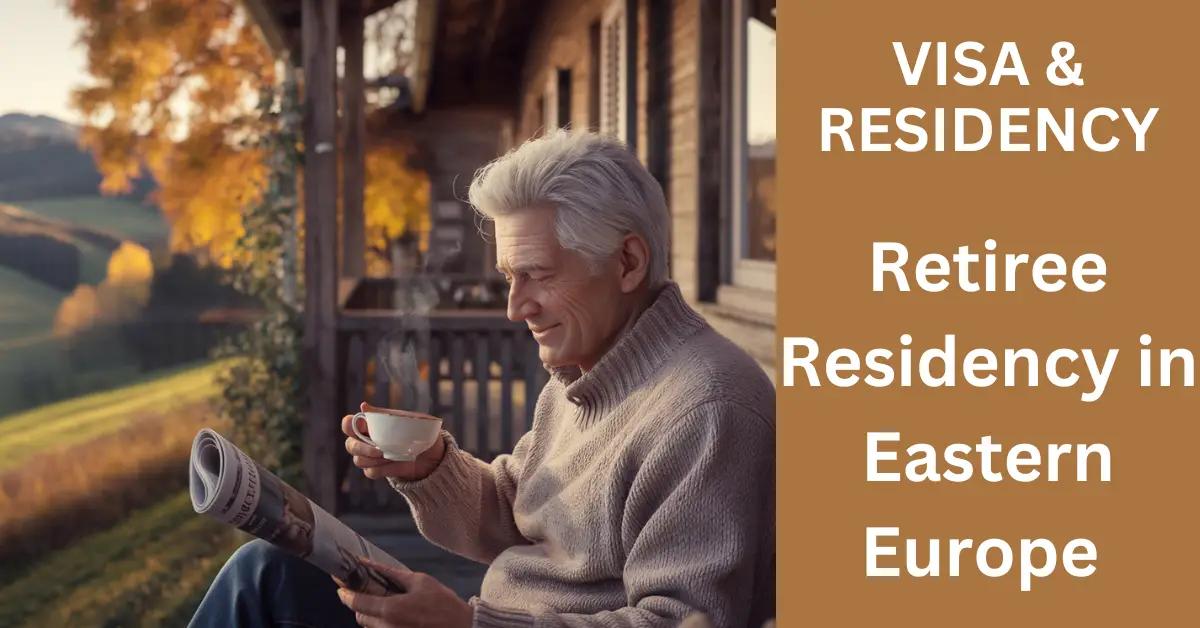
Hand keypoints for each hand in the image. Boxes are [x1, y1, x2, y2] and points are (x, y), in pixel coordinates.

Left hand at [336, 559, 472, 627]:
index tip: (341, 586)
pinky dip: (384, 622)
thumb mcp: (420, 581)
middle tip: (367, 592)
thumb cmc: (444, 604)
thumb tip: (369, 563)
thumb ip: (391, 573)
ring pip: (371, 626)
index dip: (345, 594)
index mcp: (390, 610)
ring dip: (372, 615)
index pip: (356, 603)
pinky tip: (399, 614)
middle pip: (360, 618)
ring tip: (387, 602)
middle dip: (360, 605)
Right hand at [343, 402, 446, 481]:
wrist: (433, 453)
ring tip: (391, 456)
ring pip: (358, 461)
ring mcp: (371, 457)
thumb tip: (363, 406)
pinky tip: (397, 464)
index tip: (362, 427)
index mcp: (370, 424)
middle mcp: (366, 441)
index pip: (348, 424)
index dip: (350, 426)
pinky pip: (370, 472)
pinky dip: (383, 469)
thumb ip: (384, 415)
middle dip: (362, 449)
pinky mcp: (379, 470)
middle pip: (349, 445)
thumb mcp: (406, 419)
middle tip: (380, 451)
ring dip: (374, 460)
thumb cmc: (419, 430)